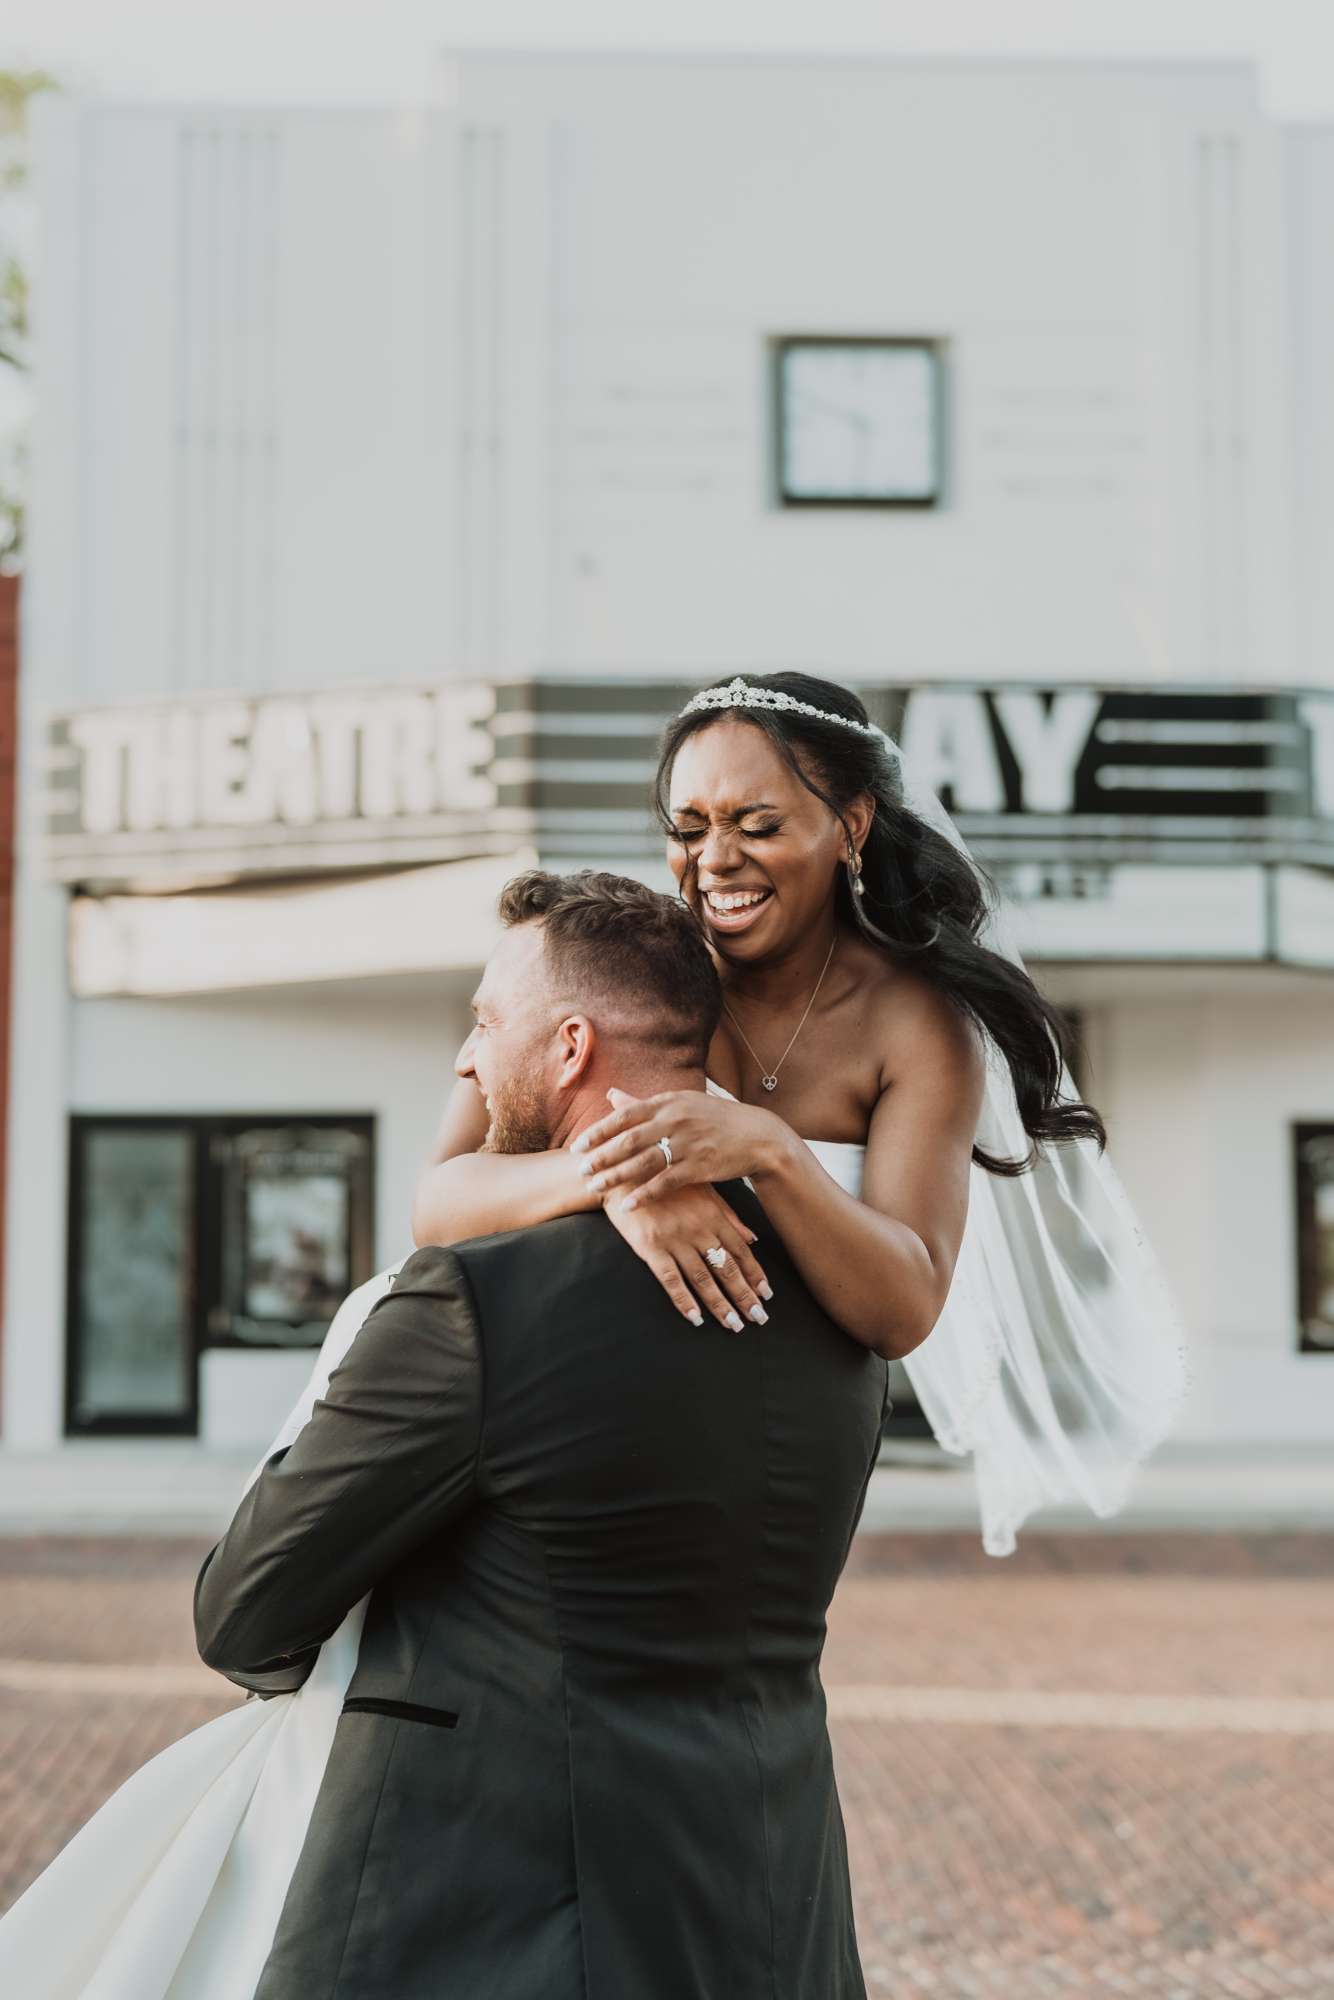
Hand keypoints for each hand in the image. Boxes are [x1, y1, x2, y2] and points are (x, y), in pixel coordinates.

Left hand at [573, 1088, 786, 1208]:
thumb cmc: (714, 1119)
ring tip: (595, 1187)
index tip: (577, 1146)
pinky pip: (665, 1182)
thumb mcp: (681, 1103)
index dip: (598, 1131)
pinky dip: (644, 1194)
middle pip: (628, 1140)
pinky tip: (627, 1205)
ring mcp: (688, 1143)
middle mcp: (675, 1120)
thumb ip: (644, 1103)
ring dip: (615, 1176)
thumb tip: (611, 1095)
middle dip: (601, 1156)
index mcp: (668, 1102)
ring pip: (643, 1162)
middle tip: (580, 1170)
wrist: (757, 1136)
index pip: (624, 1115)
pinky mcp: (699, 1166)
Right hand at [601, 1183, 772, 1329]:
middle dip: (745, 1295)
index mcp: (712, 1215)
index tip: (767, 1295)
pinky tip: (696, 1319)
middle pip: (726, 1268)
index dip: (755, 1274)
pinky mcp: (650, 1247)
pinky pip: (671, 1279)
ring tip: (735, 1325)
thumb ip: (728, 1216)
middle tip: (759, 1318)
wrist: (625, 1173)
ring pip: (703, 1278)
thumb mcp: (703, 1191)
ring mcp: (674, 1239)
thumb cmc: (667, 1181)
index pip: (740, 1251)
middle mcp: (698, 1229)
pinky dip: (684, 1301)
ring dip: (720, 1305)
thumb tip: (752, 1239)